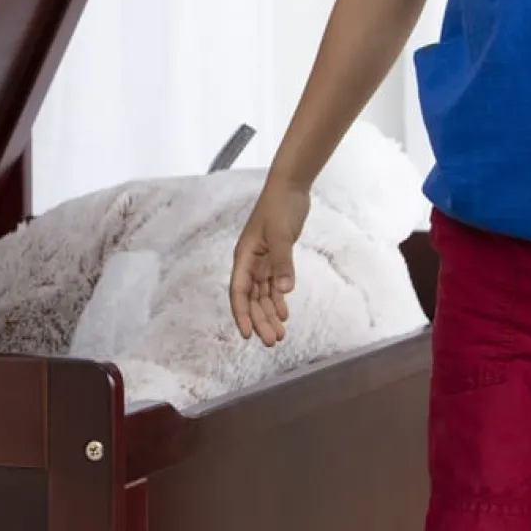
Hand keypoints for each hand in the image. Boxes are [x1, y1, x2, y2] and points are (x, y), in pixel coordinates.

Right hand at [230, 183, 311, 346]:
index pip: (239, 292)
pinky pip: (274, 286)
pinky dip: (279, 300)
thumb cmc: (279, 207)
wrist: (291, 188)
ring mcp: (263, 261)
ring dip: (270, 314)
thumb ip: (283, 263)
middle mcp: (251, 263)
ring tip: (279, 335)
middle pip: (252, 299)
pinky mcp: (277, 259)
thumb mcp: (281, 234)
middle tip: (271, 341)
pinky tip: (285, 314)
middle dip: (260, 321)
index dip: (241, 314)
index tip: (247, 335)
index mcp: (244, 257)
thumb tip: (284, 291)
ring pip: (263, 295)